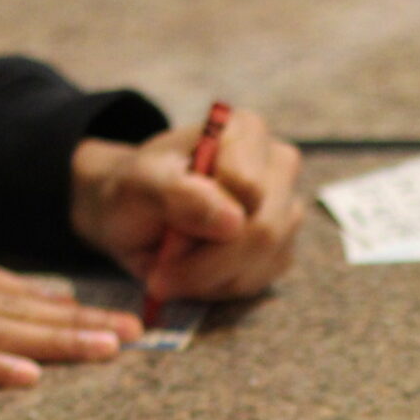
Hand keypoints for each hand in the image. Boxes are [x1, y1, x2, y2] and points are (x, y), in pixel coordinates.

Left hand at [69, 112, 303, 301]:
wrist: (134, 216)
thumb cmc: (136, 190)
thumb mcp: (138, 184)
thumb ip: (179, 193)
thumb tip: (233, 221)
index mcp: (245, 132)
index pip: (248, 185)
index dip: (207, 215)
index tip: (166, 226)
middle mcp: (276, 166)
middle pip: (264, 230)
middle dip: (207, 264)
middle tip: (160, 276)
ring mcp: (284, 210)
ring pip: (262, 262)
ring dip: (208, 278)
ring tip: (172, 269)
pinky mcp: (280, 250)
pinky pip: (258, 282)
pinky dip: (218, 288)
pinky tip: (194, 274)